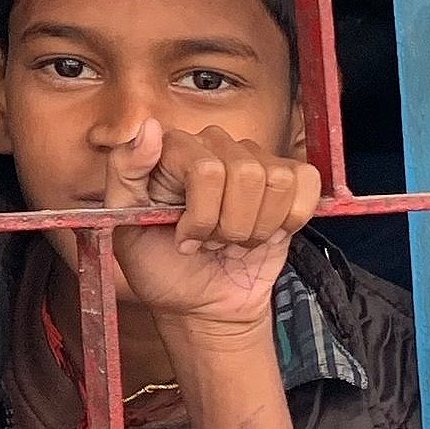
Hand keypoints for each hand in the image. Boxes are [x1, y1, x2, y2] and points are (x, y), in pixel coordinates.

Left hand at [104, 119, 321, 332]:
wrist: (201, 301)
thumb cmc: (159, 265)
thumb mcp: (123, 226)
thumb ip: (125, 171)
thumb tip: (150, 127)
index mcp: (173, 148)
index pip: (206, 170)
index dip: (201, 217)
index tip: (182, 241)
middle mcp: (214, 144)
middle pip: (245, 174)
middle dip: (229, 227)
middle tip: (210, 244)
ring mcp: (253, 159)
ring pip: (276, 182)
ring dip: (255, 228)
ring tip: (232, 242)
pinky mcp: (288, 180)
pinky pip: (306, 182)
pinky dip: (289, 219)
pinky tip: (266, 233)